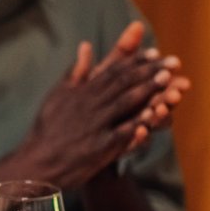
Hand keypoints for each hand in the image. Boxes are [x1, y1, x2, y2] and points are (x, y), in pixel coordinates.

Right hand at [16, 21, 188, 188]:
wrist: (36, 164)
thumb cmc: (47, 130)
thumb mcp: (58, 96)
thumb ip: (76, 72)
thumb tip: (86, 46)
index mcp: (81, 92)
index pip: (113, 71)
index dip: (135, 61)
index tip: (155, 52)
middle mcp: (89, 105)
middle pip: (124, 83)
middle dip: (150, 71)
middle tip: (173, 63)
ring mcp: (95, 125)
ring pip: (126, 103)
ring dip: (149, 91)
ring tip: (169, 82)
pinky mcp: (99, 147)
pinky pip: (123, 132)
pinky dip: (139, 123)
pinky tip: (156, 116)